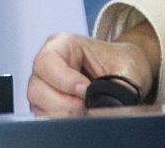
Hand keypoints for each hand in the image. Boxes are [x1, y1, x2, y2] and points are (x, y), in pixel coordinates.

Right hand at [27, 27, 159, 116]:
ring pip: (37, 103)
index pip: (48, 62)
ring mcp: (46, 84)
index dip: (65, 81)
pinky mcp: (49, 103)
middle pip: (36, 86)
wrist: (128, 72)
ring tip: (86, 112)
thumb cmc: (125, 63)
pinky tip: (80, 117)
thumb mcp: (128, 71)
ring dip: (62, 113)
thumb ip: (117, 88)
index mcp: (64, 44)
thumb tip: (106, 107)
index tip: (86, 92)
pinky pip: (44, 115)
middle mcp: (49, 63)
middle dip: (63, 103)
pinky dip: (61, 119)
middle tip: (86, 107)